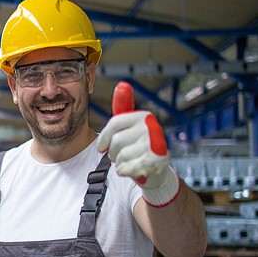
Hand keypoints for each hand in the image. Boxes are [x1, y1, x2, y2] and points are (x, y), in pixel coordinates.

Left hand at [96, 82, 179, 206]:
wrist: (156, 171)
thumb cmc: (138, 147)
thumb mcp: (130, 126)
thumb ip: (123, 107)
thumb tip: (122, 84)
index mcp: (143, 116)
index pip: (114, 123)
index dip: (104, 138)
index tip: (101, 148)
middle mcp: (151, 127)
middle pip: (116, 142)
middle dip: (113, 153)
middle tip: (122, 155)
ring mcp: (155, 145)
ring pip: (120, 157)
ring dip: (120, 163)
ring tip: (130, 161)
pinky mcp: (155, 162)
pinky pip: (126, 168)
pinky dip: (125, 172)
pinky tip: (133, 170)